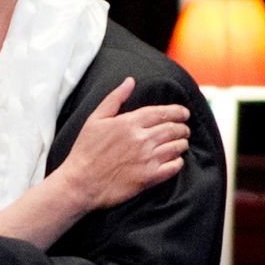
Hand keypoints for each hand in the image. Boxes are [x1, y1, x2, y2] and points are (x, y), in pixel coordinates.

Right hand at [59, 77, 189, 210]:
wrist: (80, 183)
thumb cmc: (85, 151)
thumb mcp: (95, 119)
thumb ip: (115, 98)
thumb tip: (130, 81)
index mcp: (129, 123)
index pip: (163, 112)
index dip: (178, 111)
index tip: (184, 113)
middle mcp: (142, 139)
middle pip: (173, 129)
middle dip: (183, 127)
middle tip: (185, 129)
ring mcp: (147, 159)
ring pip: (177, 146)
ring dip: (182, 143)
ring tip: (182, 143)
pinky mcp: (149, 177)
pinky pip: (174, 167)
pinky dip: (178, 162)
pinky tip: (175, 160)